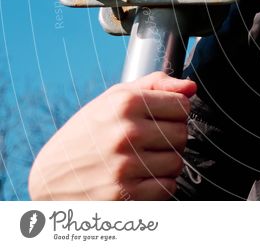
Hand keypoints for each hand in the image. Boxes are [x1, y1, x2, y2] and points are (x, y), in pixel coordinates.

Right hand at [28, 71, 196, 200]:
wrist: (47, 179)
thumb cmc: (86, 133)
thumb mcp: (112, 98)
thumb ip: (155, 85)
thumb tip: (191, 88)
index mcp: (125, 103)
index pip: (182, 105)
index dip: (174, 113)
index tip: (158, 118)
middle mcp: (126, 132)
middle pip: (182, 134)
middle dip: (170, 138)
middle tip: (147, 142)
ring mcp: (125, 165)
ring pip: (177, 162)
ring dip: (165, 164)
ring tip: (142, 161)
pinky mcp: (124, 195)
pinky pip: (167, 187)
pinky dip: (158, 185)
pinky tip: (138, 179)